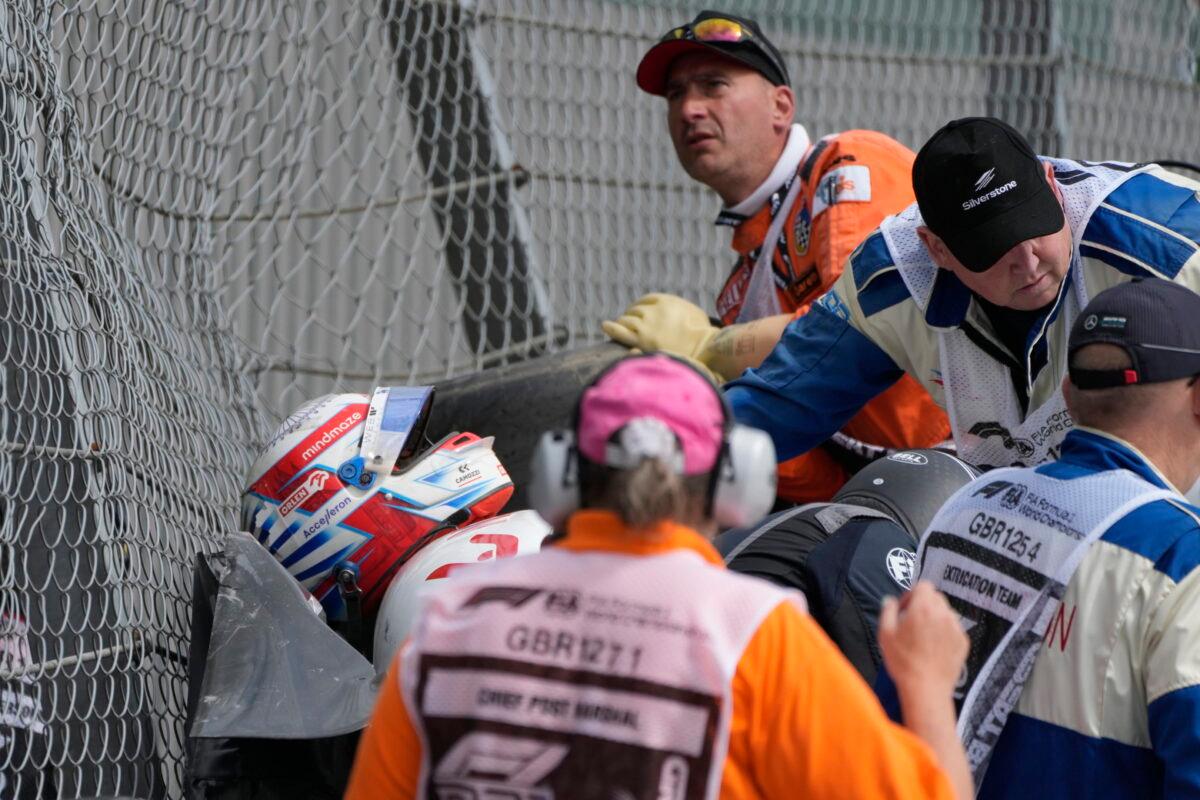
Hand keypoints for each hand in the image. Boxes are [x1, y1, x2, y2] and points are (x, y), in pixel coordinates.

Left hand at [601, 294, 718, 359]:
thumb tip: (678, 313)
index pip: (646, 300)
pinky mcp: (640, 340)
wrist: (702, 349)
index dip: (640, 307)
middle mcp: (653, 310)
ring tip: (620, 329)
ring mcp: (646, 325)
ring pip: (626, 320)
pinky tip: (605, 326)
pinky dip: (611, 327)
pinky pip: (620, 331)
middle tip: (629, 324)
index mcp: (666, 301)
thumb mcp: (694, 313)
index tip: (638, 313)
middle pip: (635, 310)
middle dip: (631, 316)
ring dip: (623, 324)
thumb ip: (681, 309)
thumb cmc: (702, 334)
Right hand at [878, 581, 967, 702]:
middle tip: (912, 622)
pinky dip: (944, 632)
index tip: (905, 608)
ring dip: (935, 618)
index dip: (912, 594)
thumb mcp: (885, 634)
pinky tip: (934, 648)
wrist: (926, 688)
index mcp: (923, 608)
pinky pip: (953, 628)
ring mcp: (956, 628)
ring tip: (924, 637)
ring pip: (946, 612)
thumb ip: (887, 610)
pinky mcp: (963, 642)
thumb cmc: (903, 662)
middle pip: (936, 597)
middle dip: (924, 604)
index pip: (923, 585)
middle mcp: (943, 613)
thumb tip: (889, 600)